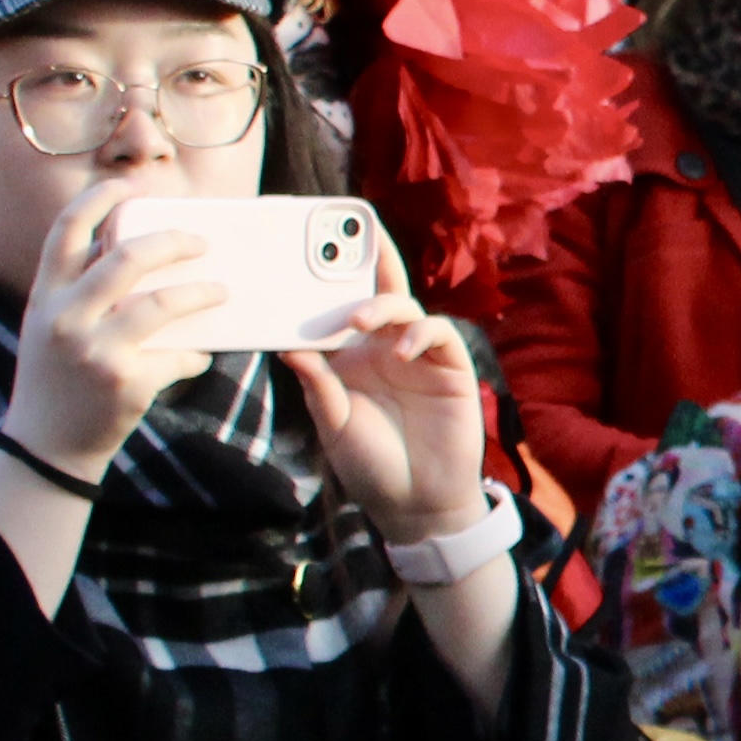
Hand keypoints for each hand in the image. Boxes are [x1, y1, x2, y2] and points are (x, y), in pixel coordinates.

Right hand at [3, 180, 231, 478]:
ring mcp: (95, 349)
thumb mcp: (51, 327)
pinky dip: (194, 355)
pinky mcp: (125, 380)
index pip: (66, 230)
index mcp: (45, 296)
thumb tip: (144, 255)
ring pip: (162, 303)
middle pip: (126, 256)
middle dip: (172, 241)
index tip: (129, 184)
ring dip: (201, 293)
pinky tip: (196, 356)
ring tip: (221, 291)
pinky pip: (179, 355)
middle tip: (201, 242)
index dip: (99, 199)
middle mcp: (65, 317)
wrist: (46, 445)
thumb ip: (82, 292)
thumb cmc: (57, 378)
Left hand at [281, 232, 491, 545]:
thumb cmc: (370, 464)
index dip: (328, 278)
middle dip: (368, 259)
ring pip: (405, 308)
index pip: (339, 308)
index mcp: (350, 358)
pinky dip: (421, 333)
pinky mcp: (452, 368)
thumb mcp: (332, 424)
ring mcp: (419, 356)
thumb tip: (288, 348)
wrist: (415, 502)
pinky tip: (404, 350)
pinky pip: (439, 334)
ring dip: (383, 305)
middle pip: (378, 292)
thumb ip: (318, 384)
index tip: (307, 244)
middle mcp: (384, 349)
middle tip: (348, 239)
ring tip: (361, 320)